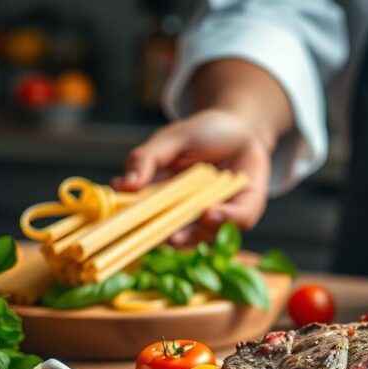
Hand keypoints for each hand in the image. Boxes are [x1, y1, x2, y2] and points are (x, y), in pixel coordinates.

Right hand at [114, 109, 271, 245]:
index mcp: (161, 200)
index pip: (144, 220)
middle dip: (171, 240)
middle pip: (173, 237)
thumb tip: (125, 185)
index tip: (127, 223)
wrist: (241, 129)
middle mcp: (187, 215)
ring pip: (205, 236)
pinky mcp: (242, 213)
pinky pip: (236, 222)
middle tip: (169, 238)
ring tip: (201, 214)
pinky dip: (226, 218)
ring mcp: (214, 218)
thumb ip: (146, 159)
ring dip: (200, 232)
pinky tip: (213, 211)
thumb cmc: (201, 133)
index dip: (135, 225)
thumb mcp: (169, 140)